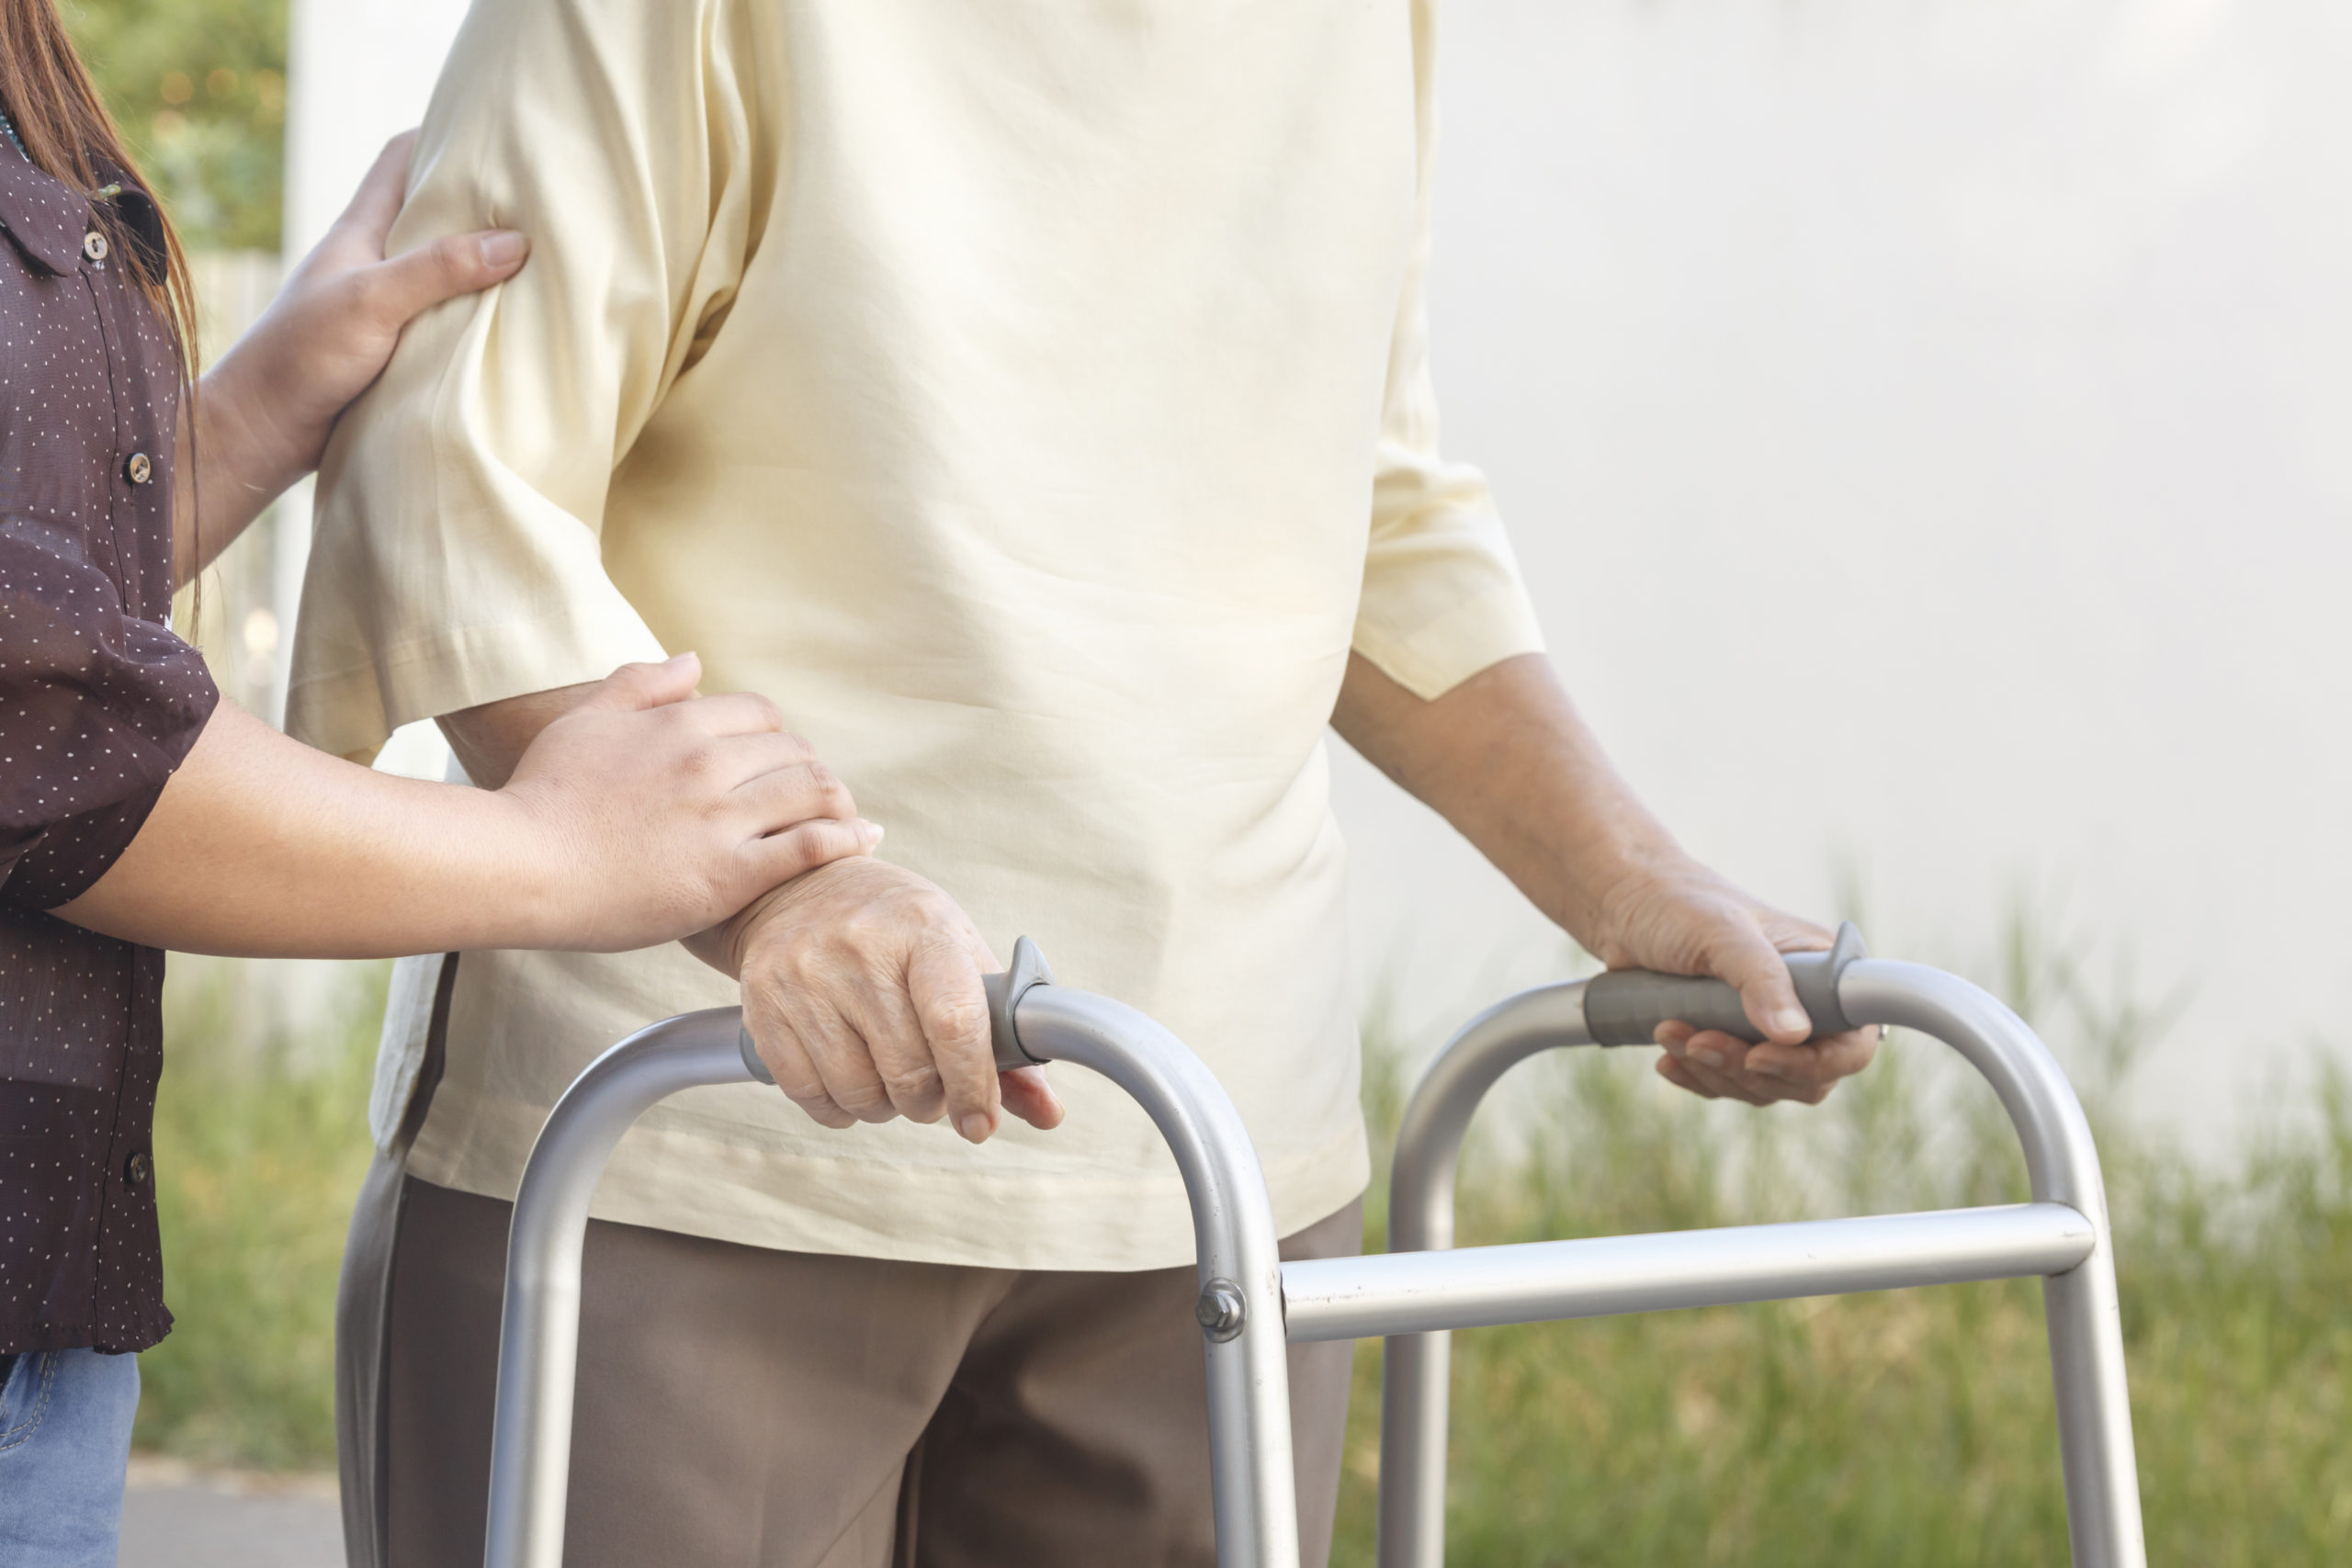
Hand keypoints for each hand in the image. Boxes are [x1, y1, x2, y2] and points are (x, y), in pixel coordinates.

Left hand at [194, 131, 525, 521]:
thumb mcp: (372, 301)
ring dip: (486, 270)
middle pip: (433, 215)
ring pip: (445, 273)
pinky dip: (479, 321)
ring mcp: (386, 308)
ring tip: (545, 262)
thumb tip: (516, 241)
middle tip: (540, 201)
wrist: (263, 433)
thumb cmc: (301, 355)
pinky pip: (447, 323)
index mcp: (361, 231)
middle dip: (481, 205)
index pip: (400, 159)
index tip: (491, 132)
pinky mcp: (396, 352)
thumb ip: (439, 270)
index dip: (441, 136)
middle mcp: (374, 262)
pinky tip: (515, 329)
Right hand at [497, 654, 882, 949]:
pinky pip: (809, 847)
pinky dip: (845, 838)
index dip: (775, 737)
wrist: (520, 866)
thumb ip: (641, 685)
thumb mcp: (585, 723)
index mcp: (678, 724)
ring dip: (835, 801)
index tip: (775, 761)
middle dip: (808, 770)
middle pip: (793, 752)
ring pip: (812, 791)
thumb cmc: (542, 797)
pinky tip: (862, 839)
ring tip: (844, 816)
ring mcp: (721, 820)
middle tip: (814, 795)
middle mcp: (708, 764)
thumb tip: (694, 661)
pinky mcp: (728, 876)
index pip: (761, 715)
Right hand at [695, 857, 1066, 1142]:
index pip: (954, 1020)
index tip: (982, 1121)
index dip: (975, 1084)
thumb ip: (1005, 1036)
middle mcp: (859, 949)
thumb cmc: (895, 928)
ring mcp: (804, 978)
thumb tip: (1047, 1112)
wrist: (797, 888)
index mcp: (923, 929)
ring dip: (886, 1108)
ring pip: (860, 1094)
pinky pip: (811, 1097)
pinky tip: (851, 1079)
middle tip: (933, 1089)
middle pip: (909, 1071)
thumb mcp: (957, 955)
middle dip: (931, 1101)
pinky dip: (841, 1108)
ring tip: (891, 1079)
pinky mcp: (763, 1008)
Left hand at [1585, 854, 1879, 1105]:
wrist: (1622, 905)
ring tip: (1667, 1030)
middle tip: (1697, 1040)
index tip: (1757, 1055)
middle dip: (1746, 1068)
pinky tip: (1667, 1056)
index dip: (1814, 1064)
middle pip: (1806, 1077)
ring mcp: (1767, 1027)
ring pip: (1762, 1085)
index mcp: (1825, 970)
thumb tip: (1794, 1034)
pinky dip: (1696, 1075)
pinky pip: (1727, 1083)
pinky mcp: (1729, 1042)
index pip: (1851, 1042)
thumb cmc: (1678, 904)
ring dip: (1713, 1069)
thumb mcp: (1722, 933)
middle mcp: (1806, 1004)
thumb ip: (1760, 979)